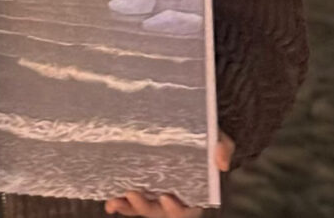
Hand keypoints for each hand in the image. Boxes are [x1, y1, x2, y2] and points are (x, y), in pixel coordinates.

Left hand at [104, 131, 233, 216]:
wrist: (191, 125)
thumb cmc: (206, 135)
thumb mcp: (220, 138)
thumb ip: (223, 148)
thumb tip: (220, 163)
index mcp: (194, 192)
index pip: (187, 210)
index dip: (176, 209)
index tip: (165, 197)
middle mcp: (174, 196)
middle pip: (160, 211)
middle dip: (146, 207)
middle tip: (133, 194)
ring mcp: (156, 191)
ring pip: (142, 207)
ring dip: (128, 207)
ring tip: (114, 201)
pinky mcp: (141, 183)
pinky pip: (130, 198)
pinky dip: (120, 202)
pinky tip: (110, 201)